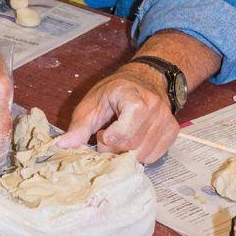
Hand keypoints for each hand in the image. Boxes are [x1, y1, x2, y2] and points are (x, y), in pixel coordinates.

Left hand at [56, 63, 176, 163]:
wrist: (143, 79)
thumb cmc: (114, 93)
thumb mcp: (92, 104)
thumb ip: (79, 127)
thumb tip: (62, 145)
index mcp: (132, 96)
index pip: (126, 129)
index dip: (110, 139)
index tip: (103, 134)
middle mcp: (153, 106)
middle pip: (131, 145)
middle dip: (113, 149)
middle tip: (107, 138)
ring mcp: (165, 118)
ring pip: (143, 154)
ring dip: (126, 153)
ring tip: (121, 138)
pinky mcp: (172, 130)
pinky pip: (154, 156)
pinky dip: (141, 155)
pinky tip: (135, 141)